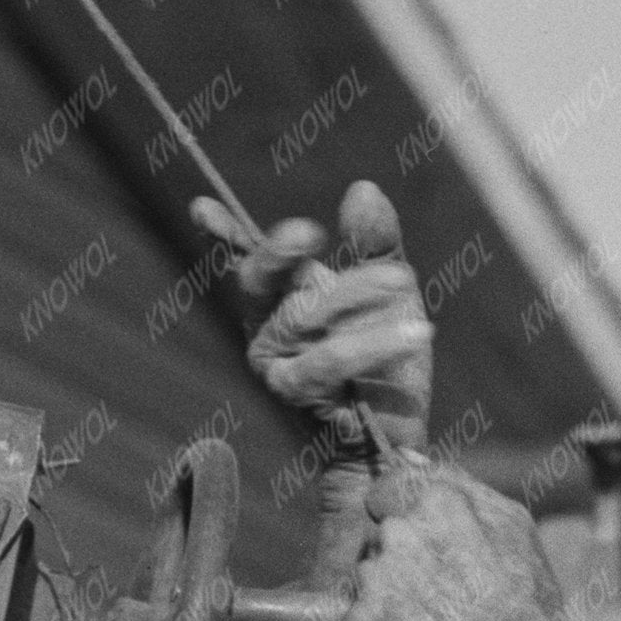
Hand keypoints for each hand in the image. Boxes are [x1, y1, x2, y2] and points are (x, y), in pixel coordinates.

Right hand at [192, 173, 433, 459]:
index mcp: (283, 294)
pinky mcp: (294, 393)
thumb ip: (375, 242)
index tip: (202, 207)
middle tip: (310, 232)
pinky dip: (376, 343)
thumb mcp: (390, 288)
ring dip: (356, 293)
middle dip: (278, 252)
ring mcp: (273, 361)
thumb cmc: (386, 357)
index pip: (246, 257)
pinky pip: (330, 358)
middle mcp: (266, 325)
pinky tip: (418, 332)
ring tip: (403, 284)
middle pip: (259, 279)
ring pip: (304, 314)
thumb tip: (362, 190)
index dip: (222, 233)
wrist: (399, 430)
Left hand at [329, 456, 561, 620]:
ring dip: (386, 596)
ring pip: (365, 579)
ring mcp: (372, 580)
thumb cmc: (526, 601)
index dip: (403, 515)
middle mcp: (396, 533)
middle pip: (378, 537)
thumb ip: (456, 485)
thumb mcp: (514, 526)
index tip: (426, 544)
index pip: (387, 490)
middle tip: (441, 594)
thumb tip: (406, 458)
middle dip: (399, 558)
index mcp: (435, 500)